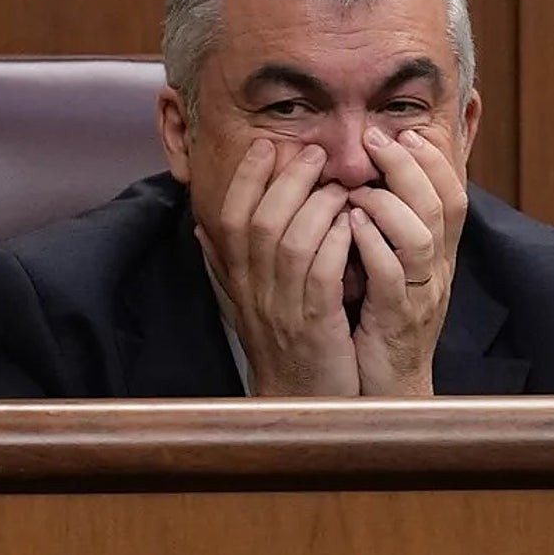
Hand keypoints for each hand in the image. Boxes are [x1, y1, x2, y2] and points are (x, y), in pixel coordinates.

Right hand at [196, 138, 358, 395]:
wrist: (302, 408)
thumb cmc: (284, 346)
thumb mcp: (247, 303)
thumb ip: (227, 265)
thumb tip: (202, 226)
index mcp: (238, 281)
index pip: (229, 220)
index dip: (244, 178)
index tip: (265, 146)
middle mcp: (254, 292)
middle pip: (259, 223)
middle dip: (286, 181)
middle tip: (312, 153)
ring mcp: (284, 309)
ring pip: (290, 244)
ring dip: (316, 207)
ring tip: (338, 186)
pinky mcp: (317, 326)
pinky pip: (322, 275)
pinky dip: (336, 243)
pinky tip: (351, 224)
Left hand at [347, 127, 466, 395]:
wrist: (384, 392)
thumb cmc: (377, 323)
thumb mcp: (387, 269)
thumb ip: (384, 227)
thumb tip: (368, 179)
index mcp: (436, 256)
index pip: (452, 195)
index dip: (435, 161)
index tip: (407, 131)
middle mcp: (436, 271)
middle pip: (441, 207)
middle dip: (411, 167)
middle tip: (378, 139)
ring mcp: (420, 297)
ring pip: (422, 237)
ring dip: (388, 204)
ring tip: (355, 189)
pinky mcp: (397, 321)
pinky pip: (392, 277)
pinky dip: (371, 246)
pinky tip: (348, 225)